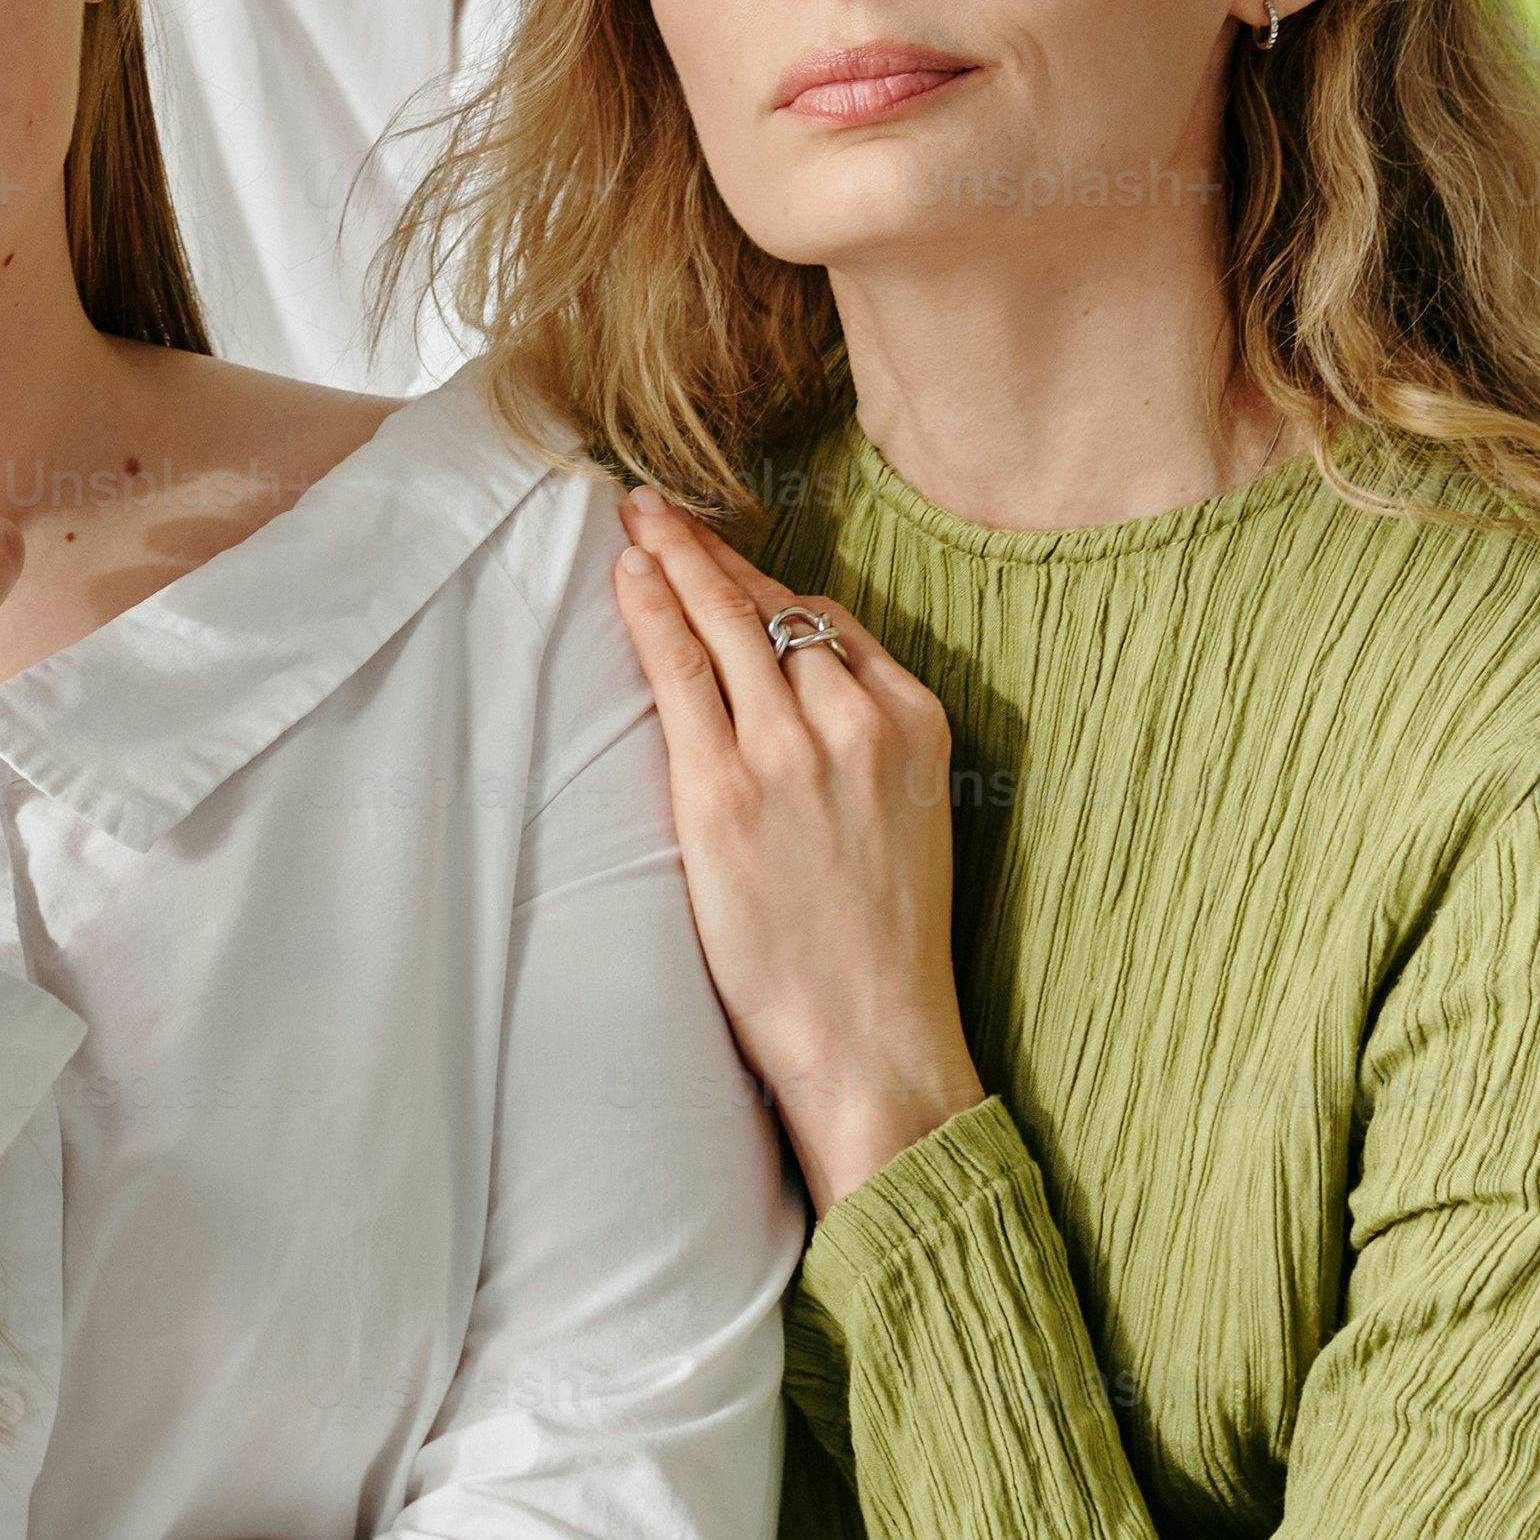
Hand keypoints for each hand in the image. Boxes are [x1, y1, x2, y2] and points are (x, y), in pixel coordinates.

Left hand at [614, 486, 980, 1210]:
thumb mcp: (903, 814)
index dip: (761, 578)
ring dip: (672, 560)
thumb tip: (782, 686)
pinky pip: (681, 671)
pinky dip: (652, 613)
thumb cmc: (877, 941)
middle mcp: (856, 721)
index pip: (827, 619)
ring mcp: (790, 751)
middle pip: (770, 606)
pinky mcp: (725, 789)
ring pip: (724, 623)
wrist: (875, 1036)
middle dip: (705, 548)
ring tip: (632, 522)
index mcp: (912, 721)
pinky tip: (627, 579)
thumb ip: (858, 741)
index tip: (719, 552)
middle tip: (654, 503)